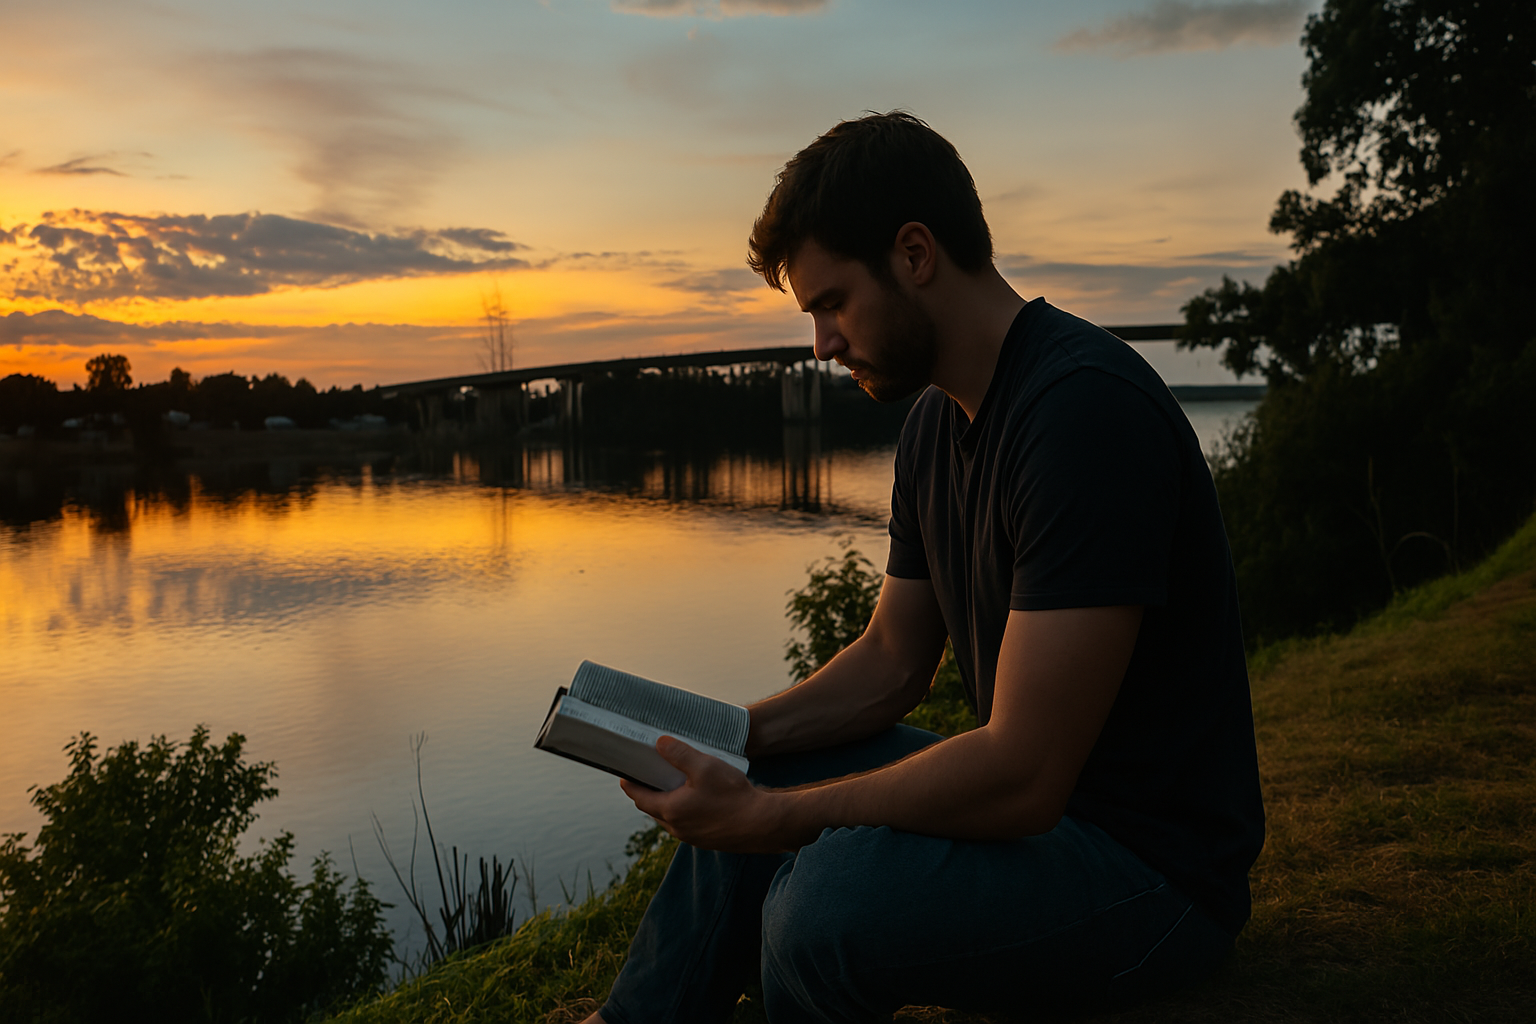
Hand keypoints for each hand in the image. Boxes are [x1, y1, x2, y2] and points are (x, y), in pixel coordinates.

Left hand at [619, 737, 786, 852]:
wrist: (762, 825)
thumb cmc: (732, 795)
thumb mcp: (705, 767)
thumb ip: (680, 754)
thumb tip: (659, 743)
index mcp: (670, 810)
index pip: (638, 796)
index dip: (629, 783)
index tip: (625, 772)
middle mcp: (676, 828)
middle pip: (652, 807)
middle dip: (647, 791)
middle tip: (651, 772)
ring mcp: (691, 836)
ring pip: (670, 817)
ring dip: (667, 801)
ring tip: (676, 782)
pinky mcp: (705, 840)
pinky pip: (686, 823)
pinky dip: (683, 810)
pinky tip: (698, 797)